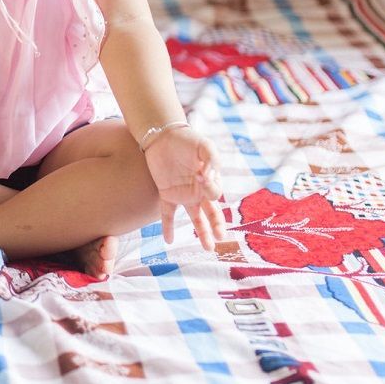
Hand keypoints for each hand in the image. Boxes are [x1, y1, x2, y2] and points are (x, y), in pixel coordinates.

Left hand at [143, 125, 226, 250]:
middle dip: (217, 226)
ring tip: (209, 248)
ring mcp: (184, 195)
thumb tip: (207, 178)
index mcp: (211, 180)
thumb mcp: (204, 146)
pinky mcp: (167, 194)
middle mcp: (199, 191)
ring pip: (196, 219)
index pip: (215, 193)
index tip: (201, 175)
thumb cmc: (188, 140)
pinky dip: (168, 228)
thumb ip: (211, 160)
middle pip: (212, 213)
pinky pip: (168, 214)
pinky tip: (169, 241)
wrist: (163, 135)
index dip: (210, 188)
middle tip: (221, 237)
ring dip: (202, 233)